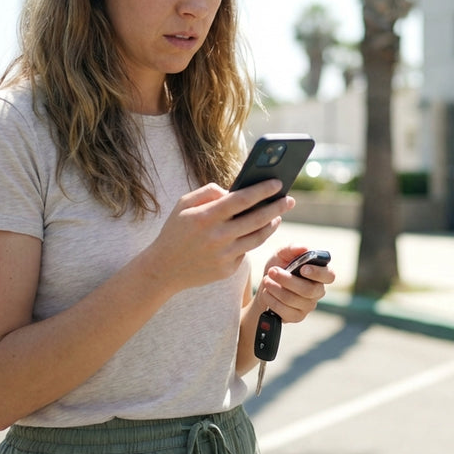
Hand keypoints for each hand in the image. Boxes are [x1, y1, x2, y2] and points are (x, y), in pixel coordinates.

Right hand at [141, 179, 292, 290]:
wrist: (164, 269)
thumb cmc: (175, 231)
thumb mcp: (183, 205)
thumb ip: (207, 192)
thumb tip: (232, 190)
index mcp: (205, 216)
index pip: (242, 199)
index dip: (262, 190)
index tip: (278, 183)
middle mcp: (217, 236)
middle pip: (257, 219)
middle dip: (277, 207)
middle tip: (290, 199)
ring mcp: (224, 255)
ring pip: (258, 238)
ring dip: (272, 225)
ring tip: (278, 215)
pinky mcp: (227, 270)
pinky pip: (246, 252)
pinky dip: (253, 240)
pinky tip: (258, 232)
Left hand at [257, 245, 335, 322]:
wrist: (265, 285)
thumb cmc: (279, 267)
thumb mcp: (282, 254)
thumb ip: (292, 248)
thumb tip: (303, 248)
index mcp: (319, 274)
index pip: (329, 276)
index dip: (318, 273)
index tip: (302, 268)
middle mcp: (317, 291)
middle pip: (308, 290)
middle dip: (287, 280)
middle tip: (272, 271)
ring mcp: (308, 306)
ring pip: (294, 300)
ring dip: (276, 289)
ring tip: (266, 280)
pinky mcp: (296, 316)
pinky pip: (285, 312)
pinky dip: (272, 300)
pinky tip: (267, 293)